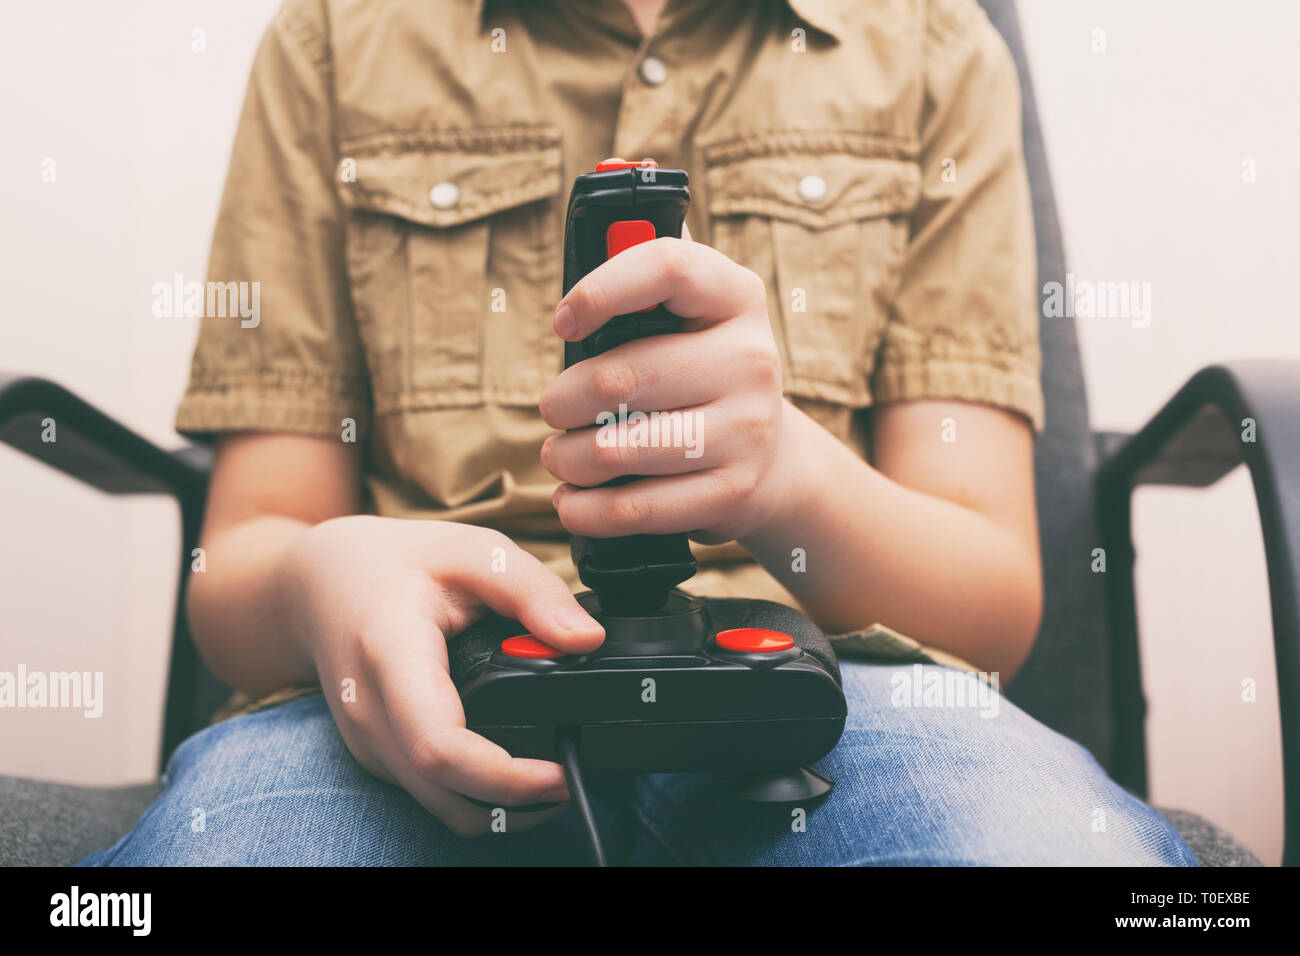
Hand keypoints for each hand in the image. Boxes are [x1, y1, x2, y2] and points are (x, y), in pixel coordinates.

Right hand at [275, 515, 604, 835]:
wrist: (317, 579)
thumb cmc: (395, 561)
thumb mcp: (473, 550)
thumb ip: (534, 592)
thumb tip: (587, 639)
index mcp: (391, 653)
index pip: (440, 747)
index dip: (504, 777)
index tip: (556, 771)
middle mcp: (369, 710)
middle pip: (443, 792)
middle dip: (514, 803)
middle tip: (569, 778)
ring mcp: (366, 739)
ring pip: (436, 806)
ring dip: (496, 808)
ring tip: (549, 779)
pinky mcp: (373, 753)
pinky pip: (426, 793)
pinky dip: (472, 794)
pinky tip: (509, 767)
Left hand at [538, 236, 794, 544]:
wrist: (770, 458)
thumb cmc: (698, 375)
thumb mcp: (687, 319)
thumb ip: (639, 291)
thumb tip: (580, 278)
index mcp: (735, 296)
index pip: (668, 268)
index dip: (602, 291)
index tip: (565, 322)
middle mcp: (752, 357)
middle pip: (620, 377)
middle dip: (563, 401)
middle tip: (553, 410)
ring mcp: (748, 429)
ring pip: (618, 449)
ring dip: (568, 459)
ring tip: (560, 457)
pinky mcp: (733, 491)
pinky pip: (636, 508)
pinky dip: (586, 510)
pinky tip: (572, 502)